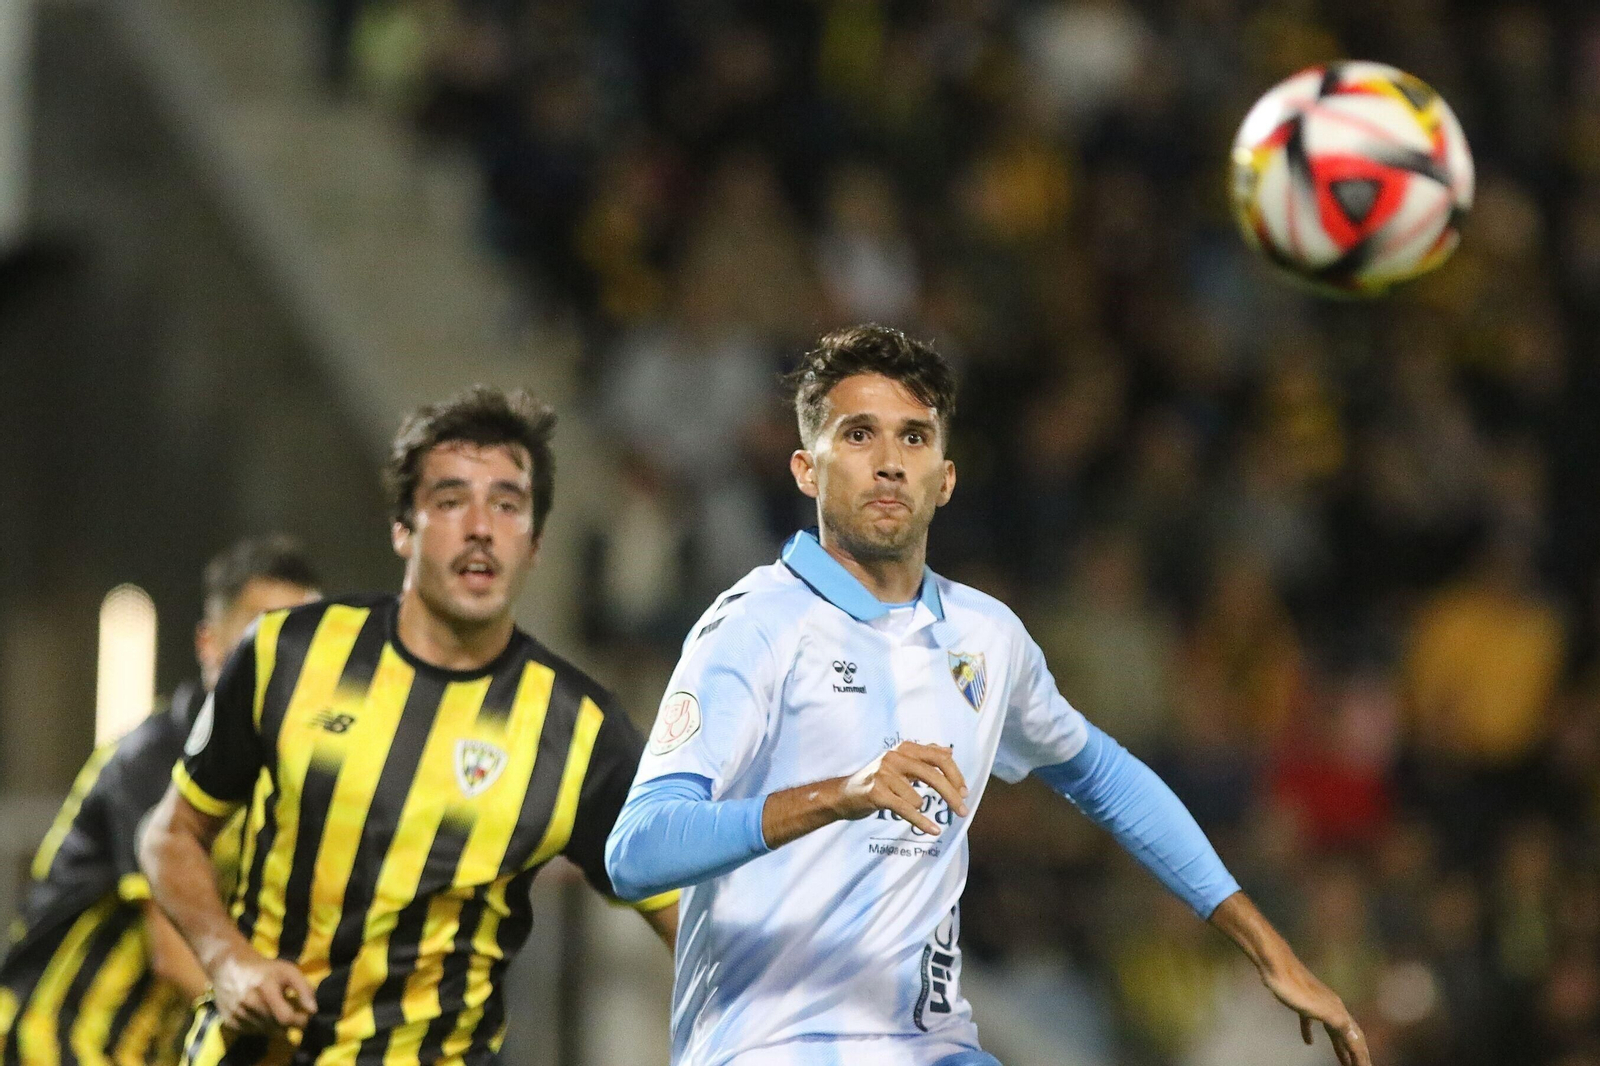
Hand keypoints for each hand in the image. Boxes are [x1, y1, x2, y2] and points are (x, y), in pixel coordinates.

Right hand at [210, 944, 314, 1033]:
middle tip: (291, 1013)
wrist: (229, 968)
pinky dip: (260, 1027)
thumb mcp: (288, 971)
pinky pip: (252, 1032)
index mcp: (266, 988)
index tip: (306, 1017)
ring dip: (275, 1025)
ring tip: (274, 1010)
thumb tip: (314, 1010)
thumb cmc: (264, 969)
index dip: (300, 1021)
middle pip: (277, 1027)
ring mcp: (237, 1014)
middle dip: (289, 1023)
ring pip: (266, 1032)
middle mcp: (249, 1003)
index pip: (286, 1017)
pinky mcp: (229, 1022)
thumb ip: (304, 988)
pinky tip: (260, 1013)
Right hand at [835, 742, 968, 834]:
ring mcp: (883, 774)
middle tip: (964, 811)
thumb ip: (924, 755)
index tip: (964, 792)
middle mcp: (894, 757)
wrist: (843, 795)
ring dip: (917, 809)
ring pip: (918, 799)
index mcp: (904, 748)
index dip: (956, 775)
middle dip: (952, 795)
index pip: (939, 757)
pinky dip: (922, 823)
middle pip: (933, 775)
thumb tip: (949, 750)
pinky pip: (907, 810)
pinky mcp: (876, 793)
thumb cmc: (876, 780)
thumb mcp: (900, 764)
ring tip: (903, 807)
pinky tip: (934, 831)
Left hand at [1260, 957, 1370, 1065]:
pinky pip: (1310, 1022)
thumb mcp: (1318, 1008)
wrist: (1274, 963)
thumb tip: (1356, 1037)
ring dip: (1339, 1047)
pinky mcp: (1300, 1002)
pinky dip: (1311, 1033)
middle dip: (1356, 1054)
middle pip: (1348, 1035)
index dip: (1362, 1056)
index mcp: (1338, 1010)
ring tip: (1343, 1062)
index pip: (1355, 1038)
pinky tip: (1308, 1042)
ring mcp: (1316, 1003)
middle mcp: (1332, 1006)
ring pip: (1333, 1030)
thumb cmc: (1294, 987)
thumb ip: (1338, 1022)